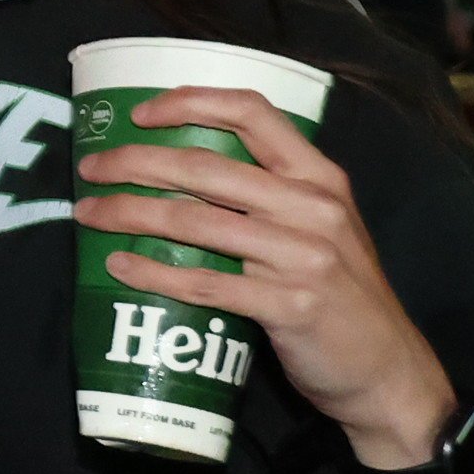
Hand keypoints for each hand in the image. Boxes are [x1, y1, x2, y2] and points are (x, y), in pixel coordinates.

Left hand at [78, 93, 462, 473]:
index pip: (253, 112)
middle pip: (206, 166)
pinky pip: (205, 283)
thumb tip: (181, 174)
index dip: (190, 103)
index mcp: (320, 177)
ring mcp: (302, 256)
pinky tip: (119, 266)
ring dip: (129, 214)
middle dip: (135, 162)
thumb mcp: (323, 227)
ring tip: (88, 214)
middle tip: (89, 169)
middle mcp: (313, 206)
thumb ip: (271, 197)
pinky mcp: (288, 306)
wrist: (386, 370)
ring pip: (195, 221)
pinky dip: (154, 272)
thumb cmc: (341, 295)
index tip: (139, 114)